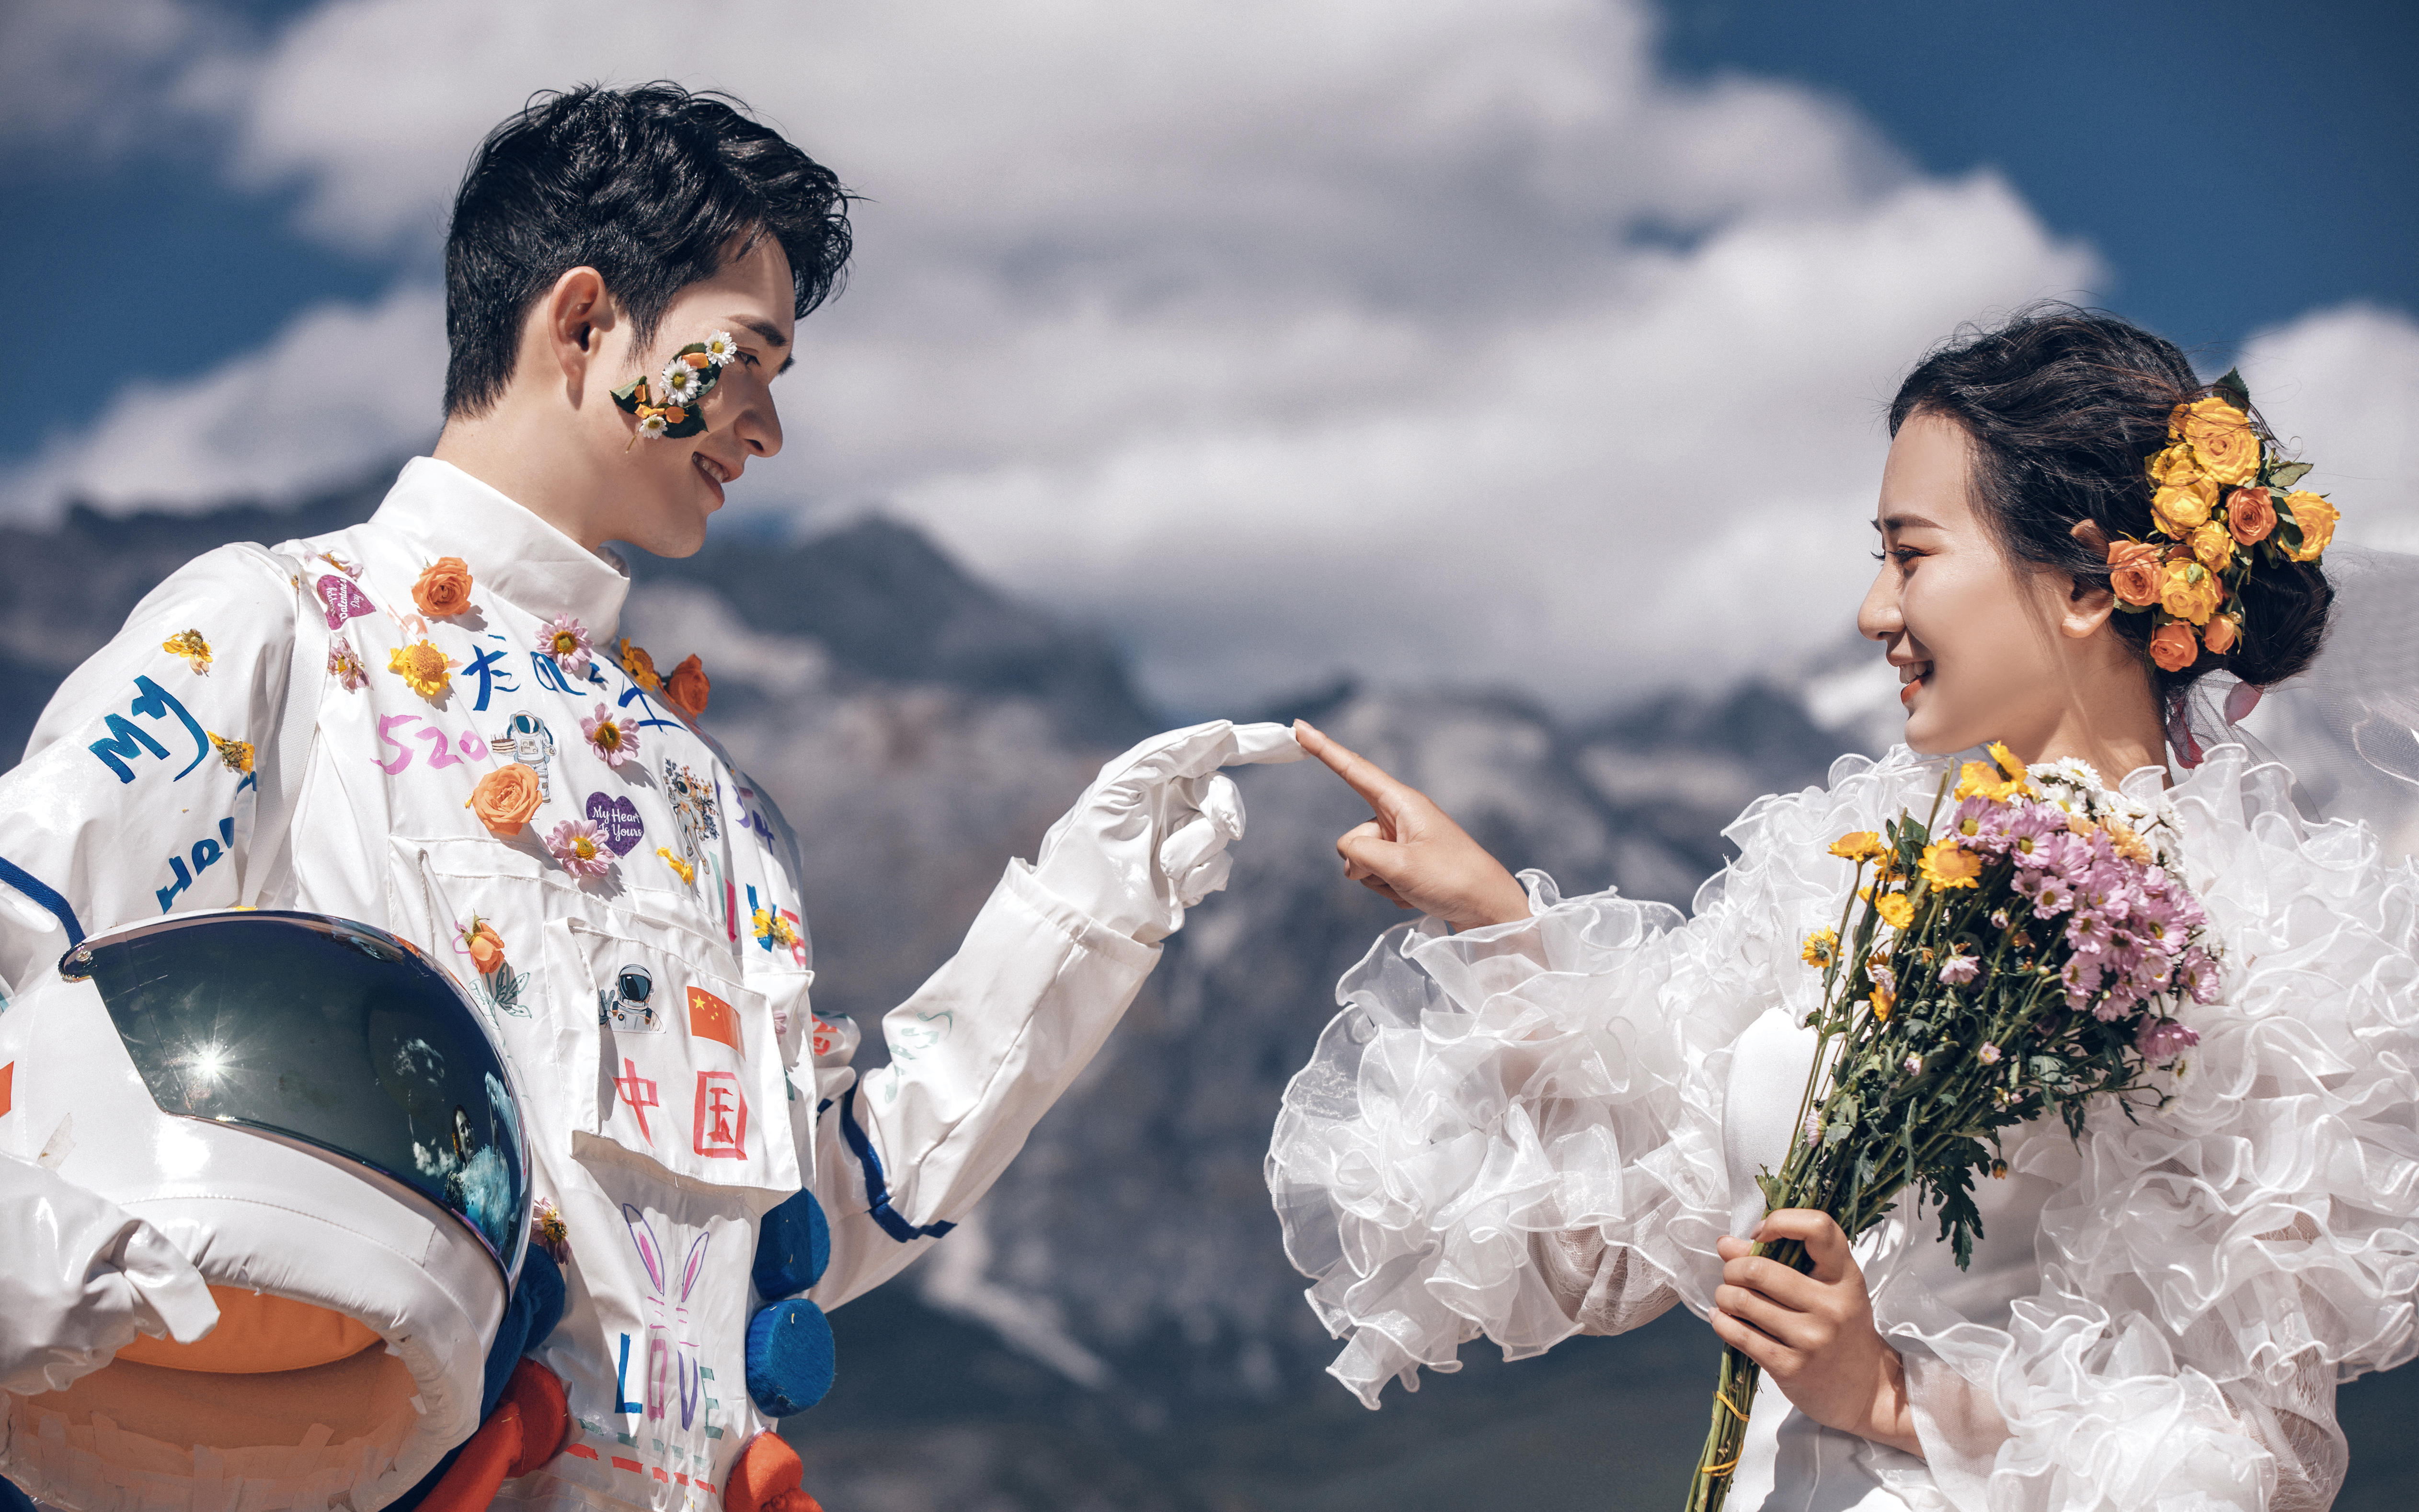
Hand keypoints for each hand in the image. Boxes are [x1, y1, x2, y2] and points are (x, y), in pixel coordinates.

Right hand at [1, 1155, 219, 1393]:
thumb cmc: (29, 1209)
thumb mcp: (107, 1225)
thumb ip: (160, 1271)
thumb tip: (197, 1328)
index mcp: (87, 1307)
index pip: (141, 1318)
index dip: (123, 1285)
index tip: (96, 1264)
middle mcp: (54, 1346)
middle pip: (110, 1342)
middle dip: (100, 1309)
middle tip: (61, 1270)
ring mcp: (20, 1365)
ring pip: (76, 1360)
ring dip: (71, 1331)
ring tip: (38, 1289)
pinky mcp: (0, 1371)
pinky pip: (39, 1373)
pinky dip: (40, 1348)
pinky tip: (22, 1312)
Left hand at [1032, 720, 1304, 942]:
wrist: (1080, 916)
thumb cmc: (1086, 845)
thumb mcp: (1120, 786)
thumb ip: (1168, 752)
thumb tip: (1222, 728)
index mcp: (1153, 774)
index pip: (1214, 749)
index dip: (1256, 742)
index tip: (1295, 738)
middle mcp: (1170, 802)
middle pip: (1222, 793)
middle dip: (1226, 806)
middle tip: (1229, 824)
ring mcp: (1182, 840)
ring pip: (1221, 834)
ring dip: (1197, 850)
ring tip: (1164, 868)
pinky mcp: (1189, 876)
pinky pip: (1218, 868)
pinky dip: (1200, 877)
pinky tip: (1175, 887)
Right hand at [1293, 719, 1529, 929]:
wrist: (1490, 909)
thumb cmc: (1452, 879)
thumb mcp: (1400, 866)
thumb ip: (1360, 854)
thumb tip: (1349, 856)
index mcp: (1402, 803)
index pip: (1354, 769)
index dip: (1323, 748)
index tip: (1299, 727)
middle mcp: (1400, 818)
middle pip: (1354, 836)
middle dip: (1364, 864)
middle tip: (1400, 876)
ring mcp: (1402, 843)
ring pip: (1362, 861)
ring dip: (1380, 881)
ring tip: (1415, 887)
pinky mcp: (1406, 864)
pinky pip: (1377, 877)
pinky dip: (1391, 890)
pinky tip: (1418, 895)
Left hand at [1711, 1210, 1920, 1457]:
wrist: (1867, 1391)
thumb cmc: (1841, 1329)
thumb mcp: (1826, 1289)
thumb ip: (1779, 1260)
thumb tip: (1724, 1244)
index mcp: (1845, 1277)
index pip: (1819, 1227)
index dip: (1781, 1221)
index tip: (1761, 1234)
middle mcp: (1832, 1306)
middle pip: (1759, 1269)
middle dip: (1733, 1269)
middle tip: (1733, 1275)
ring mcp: (1812, 1339)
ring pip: (1742, 1301)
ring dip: (1724, 1295)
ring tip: (1728, 1298)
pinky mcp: (1791, 1368)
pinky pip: (1739, 1335)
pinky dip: (1722, 1322)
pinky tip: (1723, 1319)